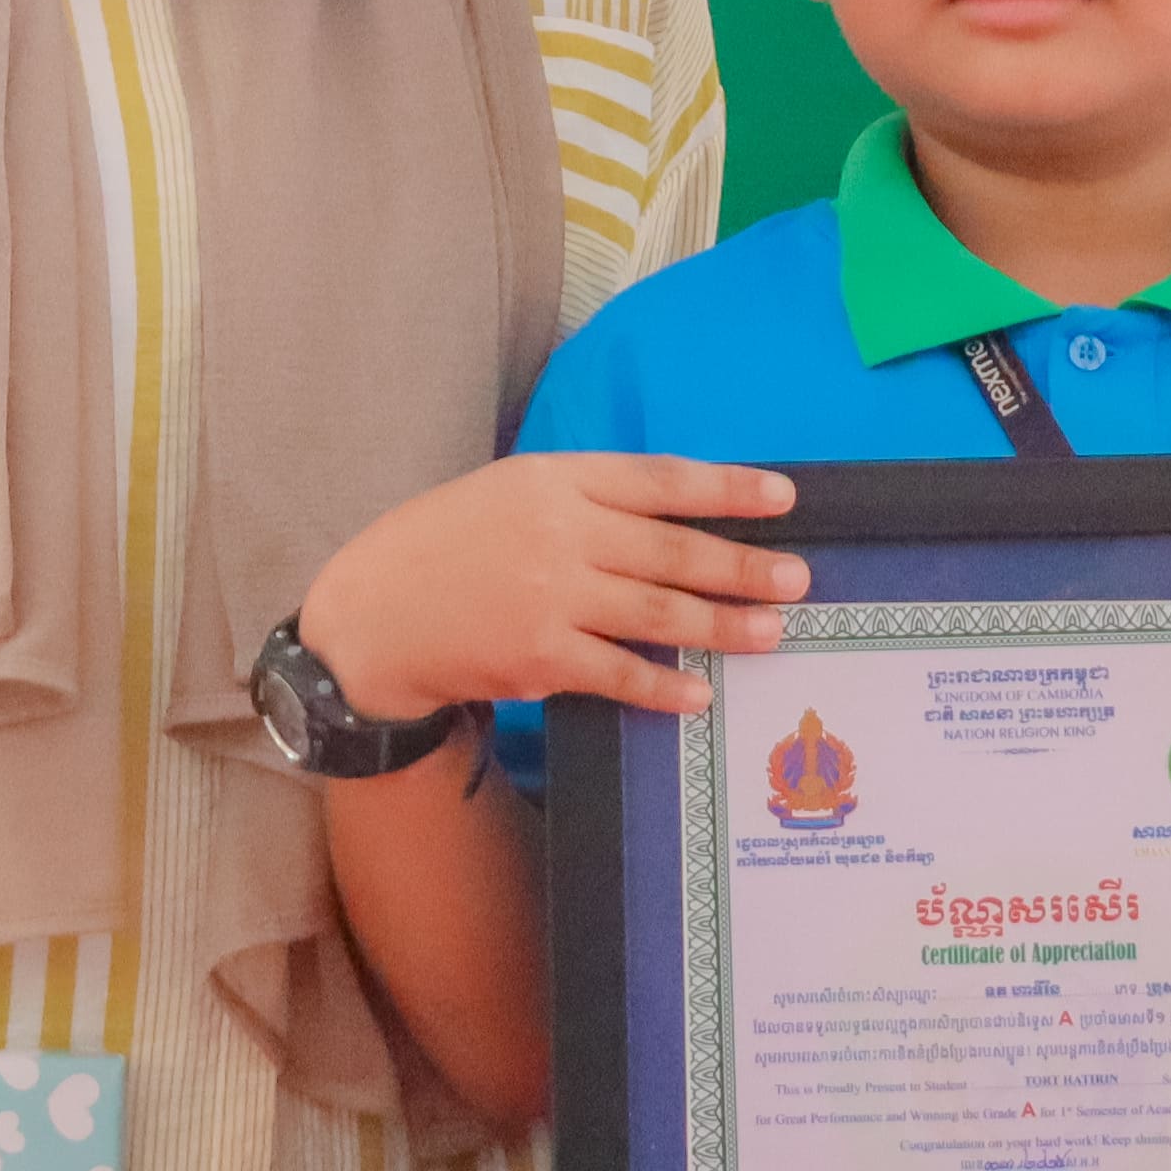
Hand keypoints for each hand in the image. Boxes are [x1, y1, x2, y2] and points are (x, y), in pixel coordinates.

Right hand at [297, 453, 802, 725]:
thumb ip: (582, 497)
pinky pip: (619, 673)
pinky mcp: (539, 656)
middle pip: (673, 550)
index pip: (661, 479)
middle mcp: (560, 532)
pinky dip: (663, 684)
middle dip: (743, 566)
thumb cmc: (442, 547)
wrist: (371, 616)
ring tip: (772, 633)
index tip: (785, 497)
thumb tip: (669, 516)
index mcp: (554, 478)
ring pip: (658, 612)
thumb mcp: (507, 492)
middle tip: (798, 578)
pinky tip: (700, 692)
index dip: (728, 488)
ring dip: (722, 625)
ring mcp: (551, 597)